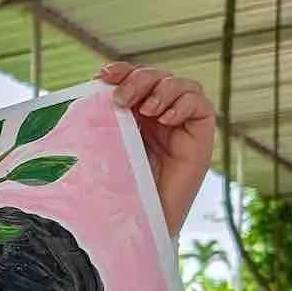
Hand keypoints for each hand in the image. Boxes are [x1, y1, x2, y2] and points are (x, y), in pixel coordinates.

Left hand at [99, 63, 214, 239]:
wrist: (143, 219)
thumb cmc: (121, 187)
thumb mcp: (107, 146)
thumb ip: (104, 119)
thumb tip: (91, 87)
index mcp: (135, 113)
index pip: (132, 78)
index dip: (121, 71)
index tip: (103, 76)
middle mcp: (159, 114)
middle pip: (156, 76)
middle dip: (138, 79)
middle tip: (122, 98)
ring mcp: (181, 123)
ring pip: (180, 84)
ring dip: (162, 89)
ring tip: (147, 110)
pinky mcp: (200, 135)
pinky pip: (200, 104)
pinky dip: (183, 104)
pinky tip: (166, 119)